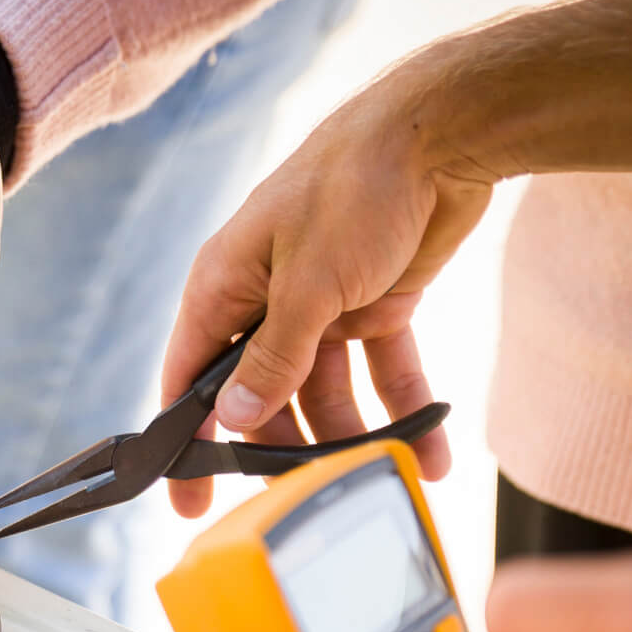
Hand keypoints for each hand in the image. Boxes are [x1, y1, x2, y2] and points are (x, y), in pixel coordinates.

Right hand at [159, 70, 491, 516]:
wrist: (443, 131)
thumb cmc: (355, 186)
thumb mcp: (310, 283)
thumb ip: (274, 355)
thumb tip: (233, 416)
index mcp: (225, 286)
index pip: (190, 379)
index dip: (188, 443)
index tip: (190, 501)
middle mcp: (266, 298)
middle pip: (261, 396)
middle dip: (284, 447)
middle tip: (306, 497)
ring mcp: (321, 302)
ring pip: (325, 390)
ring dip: (354, 435)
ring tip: (382, 474)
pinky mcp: (373, 302)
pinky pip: (382, 369)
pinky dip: (404, 405)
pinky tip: (428, 446)